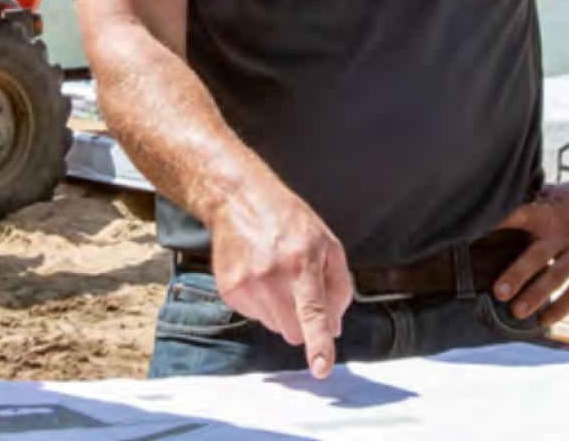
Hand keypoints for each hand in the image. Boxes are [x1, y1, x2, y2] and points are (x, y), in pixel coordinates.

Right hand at [209, 185, 352, 378]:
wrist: (239, 200)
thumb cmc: (289, 221)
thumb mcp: (328, 244)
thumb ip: (339, 287)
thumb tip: (334, 329)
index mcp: (302, 263)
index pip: (313, 313)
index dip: (318, 344)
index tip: (321, 368)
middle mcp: (272, 276)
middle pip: (294, 331)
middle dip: (303, 322)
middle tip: (300, 289)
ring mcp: (246, 284)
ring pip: (275, 327)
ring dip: (282, 311)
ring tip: (277, 275)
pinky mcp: (229, 290)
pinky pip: (255, 316)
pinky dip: (262, 304)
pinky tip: (260, 275)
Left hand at [490, 173, 568, 327]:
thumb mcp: (559, 192)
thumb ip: (534, 202)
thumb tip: (506, 201)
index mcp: (548, 212)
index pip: (517, 216)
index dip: (497, 226)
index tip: (474, 238)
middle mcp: (562, 234)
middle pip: (536, 256)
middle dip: (517, 274)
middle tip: (498, 293)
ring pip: (555, 276)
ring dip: (536, 295)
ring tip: (517, 312)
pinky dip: (563, 306)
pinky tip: (546, 321)